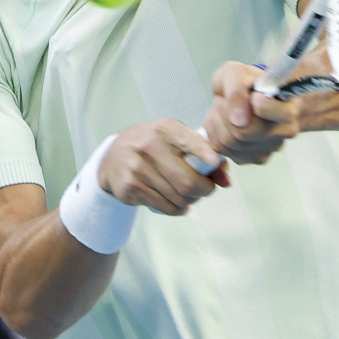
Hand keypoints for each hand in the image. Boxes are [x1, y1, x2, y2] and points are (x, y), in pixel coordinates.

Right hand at [97, 120, 230, 214]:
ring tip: (189, 195)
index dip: (206, 154)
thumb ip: (204, 154)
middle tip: (206, 189)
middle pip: (188, 181)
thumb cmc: (154, 146)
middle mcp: (149, 147)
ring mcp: (138, 168)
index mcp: (165, 130)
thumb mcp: (175, 139)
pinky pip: (164, 207)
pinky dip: (177, 209)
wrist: (113, 157)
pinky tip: (177, 203)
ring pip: (178, 198)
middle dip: (204, 190)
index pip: (191, 142)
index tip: (214, 163)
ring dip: (190, 201)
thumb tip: (226, 181)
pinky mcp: (130, 187)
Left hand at [203, 62, 301, 165]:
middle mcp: (284, 132)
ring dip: (217, 121)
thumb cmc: (248, 82)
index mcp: (289, 108)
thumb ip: (238, 89)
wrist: (250, 94)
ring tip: (223, 108)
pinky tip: (222, 121)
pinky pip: (222, 150)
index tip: (254, 97)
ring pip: (230, 143)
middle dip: (225, 113)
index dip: (263, 107)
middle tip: (224, 99)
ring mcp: (269, 148)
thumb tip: (239, 119)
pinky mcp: (251, 158)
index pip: (279, 115)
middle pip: (245, 132)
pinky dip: (215, 133)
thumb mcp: (239, 72)